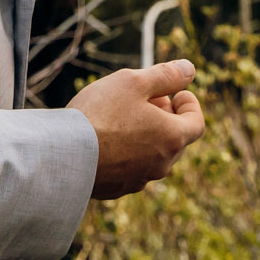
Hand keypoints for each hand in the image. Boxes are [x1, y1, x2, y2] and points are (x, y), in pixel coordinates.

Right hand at [68, 59, 206, 198]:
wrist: (62, 154)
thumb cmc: (100, 114)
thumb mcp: (133, 81)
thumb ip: (165, 75)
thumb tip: (189, 69)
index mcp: (172, 138)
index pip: (197, 123)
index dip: (189, 104)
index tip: (176, 92)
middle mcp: (161, 165)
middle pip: (175, 139)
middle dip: (167, 117)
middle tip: (146, 99)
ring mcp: (138, 180)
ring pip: (153, 155)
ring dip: (146, 136)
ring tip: (122, 117)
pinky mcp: (116, 190)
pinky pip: (131, 169)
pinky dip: (127, 153)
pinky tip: (105, 139)